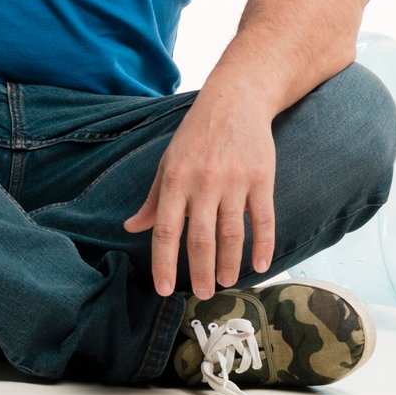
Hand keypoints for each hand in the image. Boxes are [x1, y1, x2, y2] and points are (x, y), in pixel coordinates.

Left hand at [122, 74, 277, 298]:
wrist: (235, 100)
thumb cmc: (196, 135)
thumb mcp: (168, 162)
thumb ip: (154, 200)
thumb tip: (131, 227)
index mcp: (176, 179)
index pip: (167, 229)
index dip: (164, 262)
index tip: (165, 289)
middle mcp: (203, 181)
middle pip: (201, 238)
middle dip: (201, 271)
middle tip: (202, 294)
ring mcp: (234, 180)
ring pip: (232, 233)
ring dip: (229, 263)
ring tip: (225, 283)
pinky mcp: (262, 178)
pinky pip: (263, 218)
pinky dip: (263, 245)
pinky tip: (260, 265)